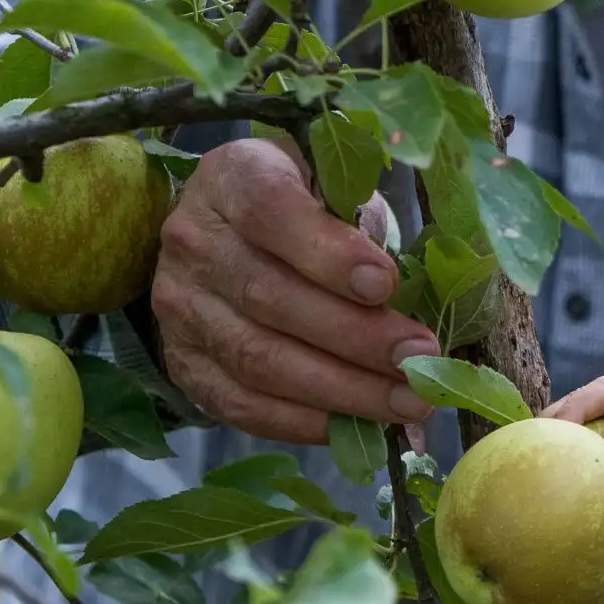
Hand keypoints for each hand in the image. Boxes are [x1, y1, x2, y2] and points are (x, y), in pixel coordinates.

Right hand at [152, 136, 441, 443]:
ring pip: (258, 358)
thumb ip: (364, 219)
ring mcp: (181, 307)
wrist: (222, 235)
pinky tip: (357, 424)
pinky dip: (305, 420)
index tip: (386, 285)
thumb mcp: (330, 184)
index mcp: (233, 179)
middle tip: (418, 359)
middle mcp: (194, 241)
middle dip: (355, 336)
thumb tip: (422, 287)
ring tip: (405, 401)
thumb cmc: (301, 204)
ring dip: (341, 389)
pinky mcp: (183, 362)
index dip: (328, 253)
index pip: (270, 211)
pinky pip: (242, 403)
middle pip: (269, 296)